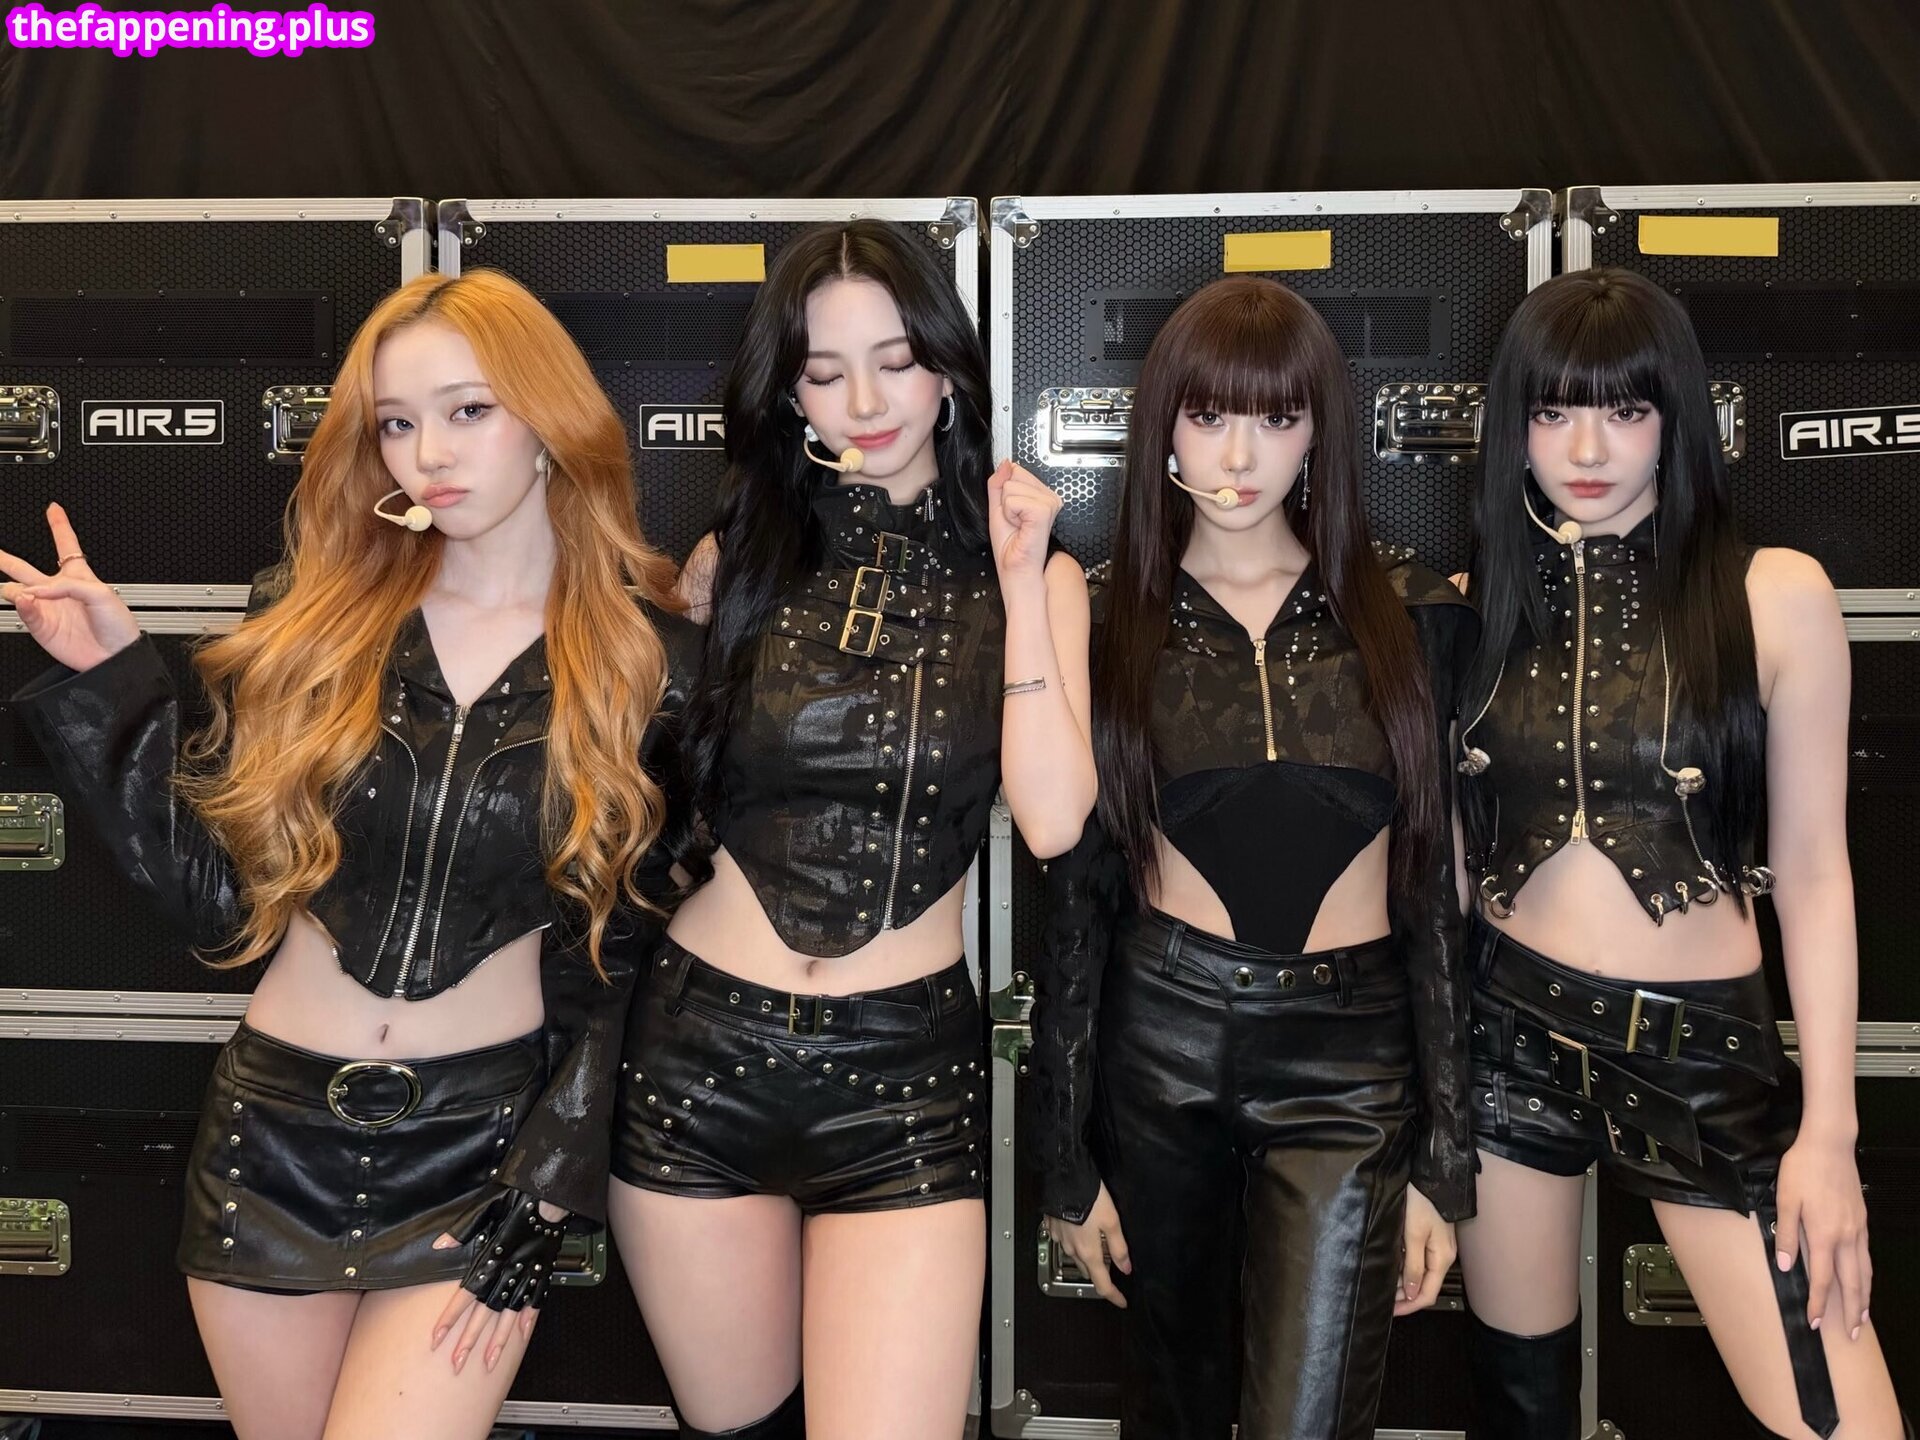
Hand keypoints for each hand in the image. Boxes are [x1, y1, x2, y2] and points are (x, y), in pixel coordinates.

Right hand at [0, 503, 138, 670]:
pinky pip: (24, 611)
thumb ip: (67, 586)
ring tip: (21, 592)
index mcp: (79, 576)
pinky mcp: (41, 626)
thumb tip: (35, 591)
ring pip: (16, 591)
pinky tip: (26, 601)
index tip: (53, 509)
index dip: (59, 525)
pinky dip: (23, 605)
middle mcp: (58, 590)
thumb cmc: (118, 624)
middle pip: (24, 568)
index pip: (66, 545)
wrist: (118, 655)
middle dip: (5, 559)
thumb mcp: (101, 594)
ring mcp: (47, 608)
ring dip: (13, 587)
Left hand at [429, 1190, 566, 1372]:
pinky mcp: (545, 1269)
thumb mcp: (486, 1205)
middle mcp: (510, 1270)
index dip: (451, 1316)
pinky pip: (537, 1299)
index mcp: (493, 1256)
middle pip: (486, 1312)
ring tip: (489, 1362)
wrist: (554, 1190)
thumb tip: (438, 1246)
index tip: (436, 1337)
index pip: (466, 1293)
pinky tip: (522, 1336)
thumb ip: (462, 1229)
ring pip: (511, 1313)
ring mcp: (529, 1272)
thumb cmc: (519, 1194)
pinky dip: (529, 1318)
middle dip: (470, 1339)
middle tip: (457, 1364)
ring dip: (499, 1340)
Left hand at [987, 460, 1062, 587]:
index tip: (1013, 513)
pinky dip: (1010, 514)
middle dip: (1006, 501)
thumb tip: (1005, 463)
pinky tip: (1020, 526)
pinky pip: (1013, 499)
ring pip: (1011, 487)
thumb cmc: (1011, 547)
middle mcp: (1049, 497)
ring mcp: (1049, 502)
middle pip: (1013, 475)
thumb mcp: (998, 508)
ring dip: (1007, 509)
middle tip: (1015, 521)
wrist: (1017, 570)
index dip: (1006, 493)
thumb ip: (999, 484)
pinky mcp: (1044, 510)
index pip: (1016, 470)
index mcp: (1041, 495)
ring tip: (1018, 525)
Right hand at [1045, 1181, 1130, 1308]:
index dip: (1114, 1296)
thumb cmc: (1088, 1197)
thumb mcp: (1112, 1221)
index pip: (1102, 1284)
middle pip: (1089, 1271)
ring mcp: (1060, 1239)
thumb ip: (1119, 1248)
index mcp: (1089, 1252)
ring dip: (1089, 1257)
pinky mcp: (1053, 1227)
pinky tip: (1083, 1230)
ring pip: (1077, 1257)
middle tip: (1114, 1265)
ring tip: (1100, 1245)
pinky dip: (1076, 1242)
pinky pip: (1066, 1242)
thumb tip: (1125, 1267)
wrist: (1062, 1178)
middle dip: (1102, 1273)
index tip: (1122, 1301)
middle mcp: (1072, 1250)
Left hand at [1395, 1185, 1455, 1316]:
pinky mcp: (1431, 1238)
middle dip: (1403, 1295)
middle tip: (1380, 1297)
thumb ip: (1412, 1266)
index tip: (1390, 1311)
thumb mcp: (1413, 1235)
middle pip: (1424, 1285)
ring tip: (1382, 1283)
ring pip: (1420, 1274)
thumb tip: (1411, 1294)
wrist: (1431, 1176)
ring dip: (1402, 1281)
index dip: (1409, 1306)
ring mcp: (1438, 1248)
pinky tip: (1391, 1266)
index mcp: (1442, 1259)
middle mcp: (1442, 1257)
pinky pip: (1418, 1261)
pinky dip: (1405, 1267)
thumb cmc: (1421, 1203)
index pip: (1428, 1293)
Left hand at [1775, 1129, 1871, 1340]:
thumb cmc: (1803, 1169)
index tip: (1813, 1321)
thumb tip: (1784, 1266)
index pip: (1821, 1279)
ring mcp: (1858, 1230)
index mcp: (1824, 1235)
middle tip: (1851, 1335)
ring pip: (1865, 1272)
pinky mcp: (1862, 1221)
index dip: (1817, 1302)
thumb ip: (1786, 1234)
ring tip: (1862, 1318)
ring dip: (1864, 1298)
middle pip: (1852, 1283)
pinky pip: (1866, 1257)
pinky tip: (1863, 1281)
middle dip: (1851, 1312)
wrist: (1829, 1145)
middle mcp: (1846, 1237)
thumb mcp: (1785, 1200)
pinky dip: (1867, 1276)